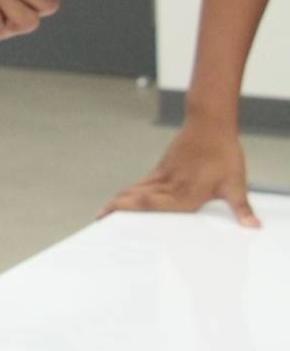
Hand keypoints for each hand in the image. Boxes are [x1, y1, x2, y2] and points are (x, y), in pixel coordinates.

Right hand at [102, 119, 256, 226]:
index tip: (106, 213)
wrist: (210, 123)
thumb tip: (252, 226)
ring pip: (137, 188)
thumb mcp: (236, 184)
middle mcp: (169, 186)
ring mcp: (164, 175)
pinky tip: (131, 193)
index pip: (147, 204)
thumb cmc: (222, 153)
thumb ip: (241, 208)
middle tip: (99, 216)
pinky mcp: (165, 166)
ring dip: (122, 198)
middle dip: (116, 207)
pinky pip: (145, 182)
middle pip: (136, 197)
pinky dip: (134, 190)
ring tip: (109, 208)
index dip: (125, 209)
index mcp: (183, 194)